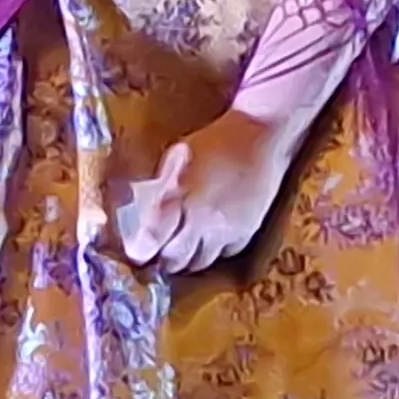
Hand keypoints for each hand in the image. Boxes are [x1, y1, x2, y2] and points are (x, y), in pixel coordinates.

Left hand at [107, 108, 295, 273]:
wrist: (260, 135)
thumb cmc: (214, 140)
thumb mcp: (176, 157)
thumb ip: (162, 188)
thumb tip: (143, 208)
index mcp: (178, 197)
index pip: (152, 240)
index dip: (141, 251)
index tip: (138, 252)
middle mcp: (201, 220)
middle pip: (176, 261)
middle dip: (164, 259)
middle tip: (160, 252)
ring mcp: (226, 230)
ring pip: (201, 263)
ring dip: (189, 259)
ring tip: (184, 247)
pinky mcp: (247, 232)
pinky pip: (225, 255)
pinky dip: (214, 251)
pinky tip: (210, 239)